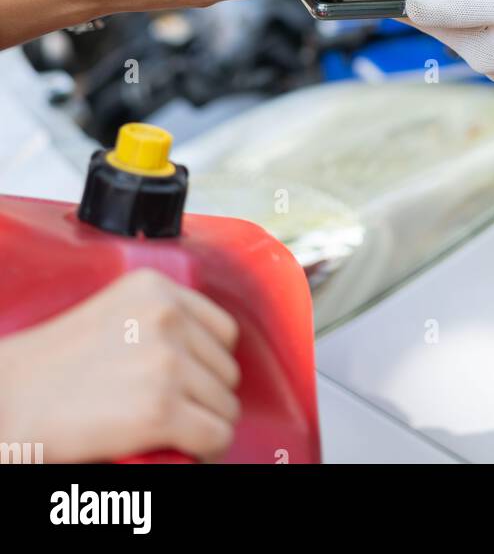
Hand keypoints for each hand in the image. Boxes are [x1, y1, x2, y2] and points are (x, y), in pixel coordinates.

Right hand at [0, 269, 240, 462]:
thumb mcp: (115, 314)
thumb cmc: (53, 367)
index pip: (223, 331)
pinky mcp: (162, 409)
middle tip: (174, 413)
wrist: (9, 399)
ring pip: (225, 406)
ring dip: (205, 423)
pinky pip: (216, 436)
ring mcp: (167, 362)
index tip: (190, 383)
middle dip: (205, 397)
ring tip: (171, 431)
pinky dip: (204, 450)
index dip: (208, 365)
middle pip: (226, 371)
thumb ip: (160, 321)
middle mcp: (168, 317)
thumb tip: (204, 356)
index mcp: (155, 288)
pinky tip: (180, 450)